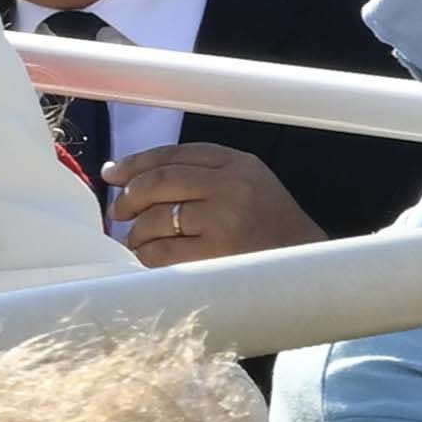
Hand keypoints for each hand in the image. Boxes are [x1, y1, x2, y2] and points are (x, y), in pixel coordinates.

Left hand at [100, 141, 324, 267]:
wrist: (308, 267)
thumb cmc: (271, 228)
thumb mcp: (248, 184)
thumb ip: (202, 175)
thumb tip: (128, 176)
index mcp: (238, 164)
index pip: (174, 154)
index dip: (136, 163)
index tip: (113, 174)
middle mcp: (231, 186)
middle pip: (158, 182)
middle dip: (128, 197)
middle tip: (119, 212)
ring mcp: (223, 221)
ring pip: (155, 219)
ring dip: (136, 232)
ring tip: (138, 241)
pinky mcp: (215, 256)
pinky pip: (162, 253)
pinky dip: (148, 255)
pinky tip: (152, 258)